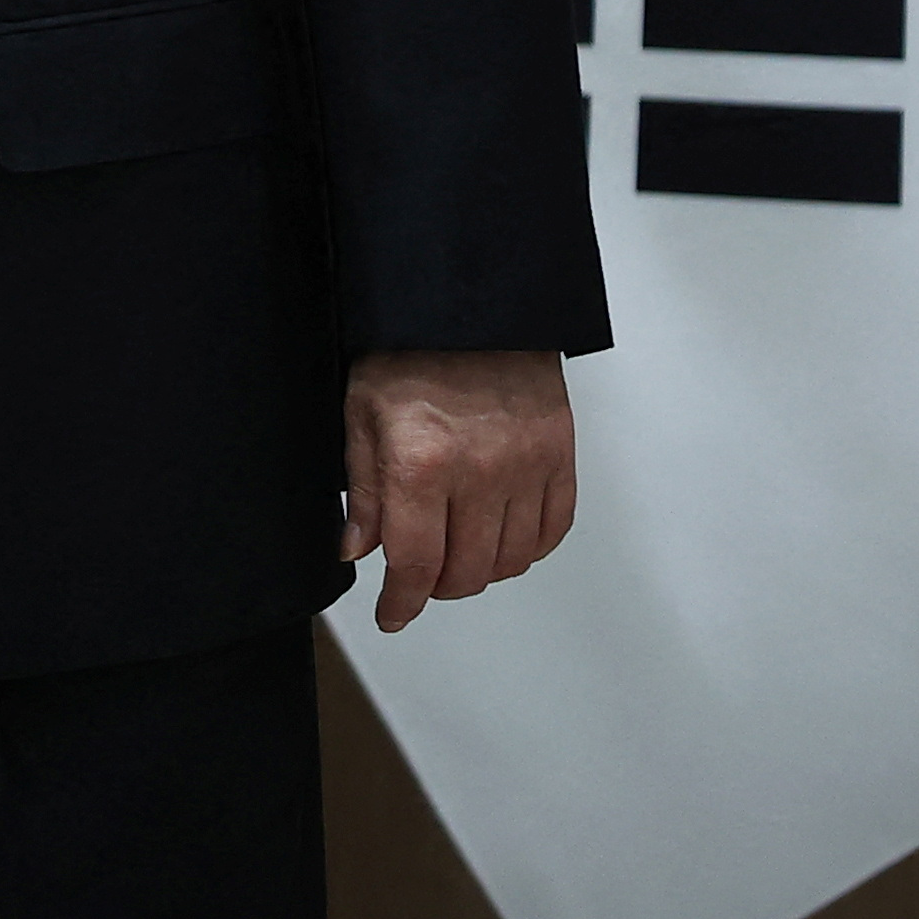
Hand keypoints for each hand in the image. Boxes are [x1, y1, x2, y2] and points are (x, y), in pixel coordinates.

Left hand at [340, 347, 575, 631]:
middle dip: (436, 587)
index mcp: (422, 461)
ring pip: (511, 561)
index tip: (393, 614)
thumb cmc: (409, 349)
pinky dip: (527, 548)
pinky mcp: (561, 456)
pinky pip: (553, 531)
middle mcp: (481, 472)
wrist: (470, 303)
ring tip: (456, 552)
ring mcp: (529, 466)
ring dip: (480, 570)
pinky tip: (501, 536)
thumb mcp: (360, 412)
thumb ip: (363, 490)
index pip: (414, 563)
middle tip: (419, 576)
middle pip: (466, 574)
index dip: (400, 601)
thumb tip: (357, 551)